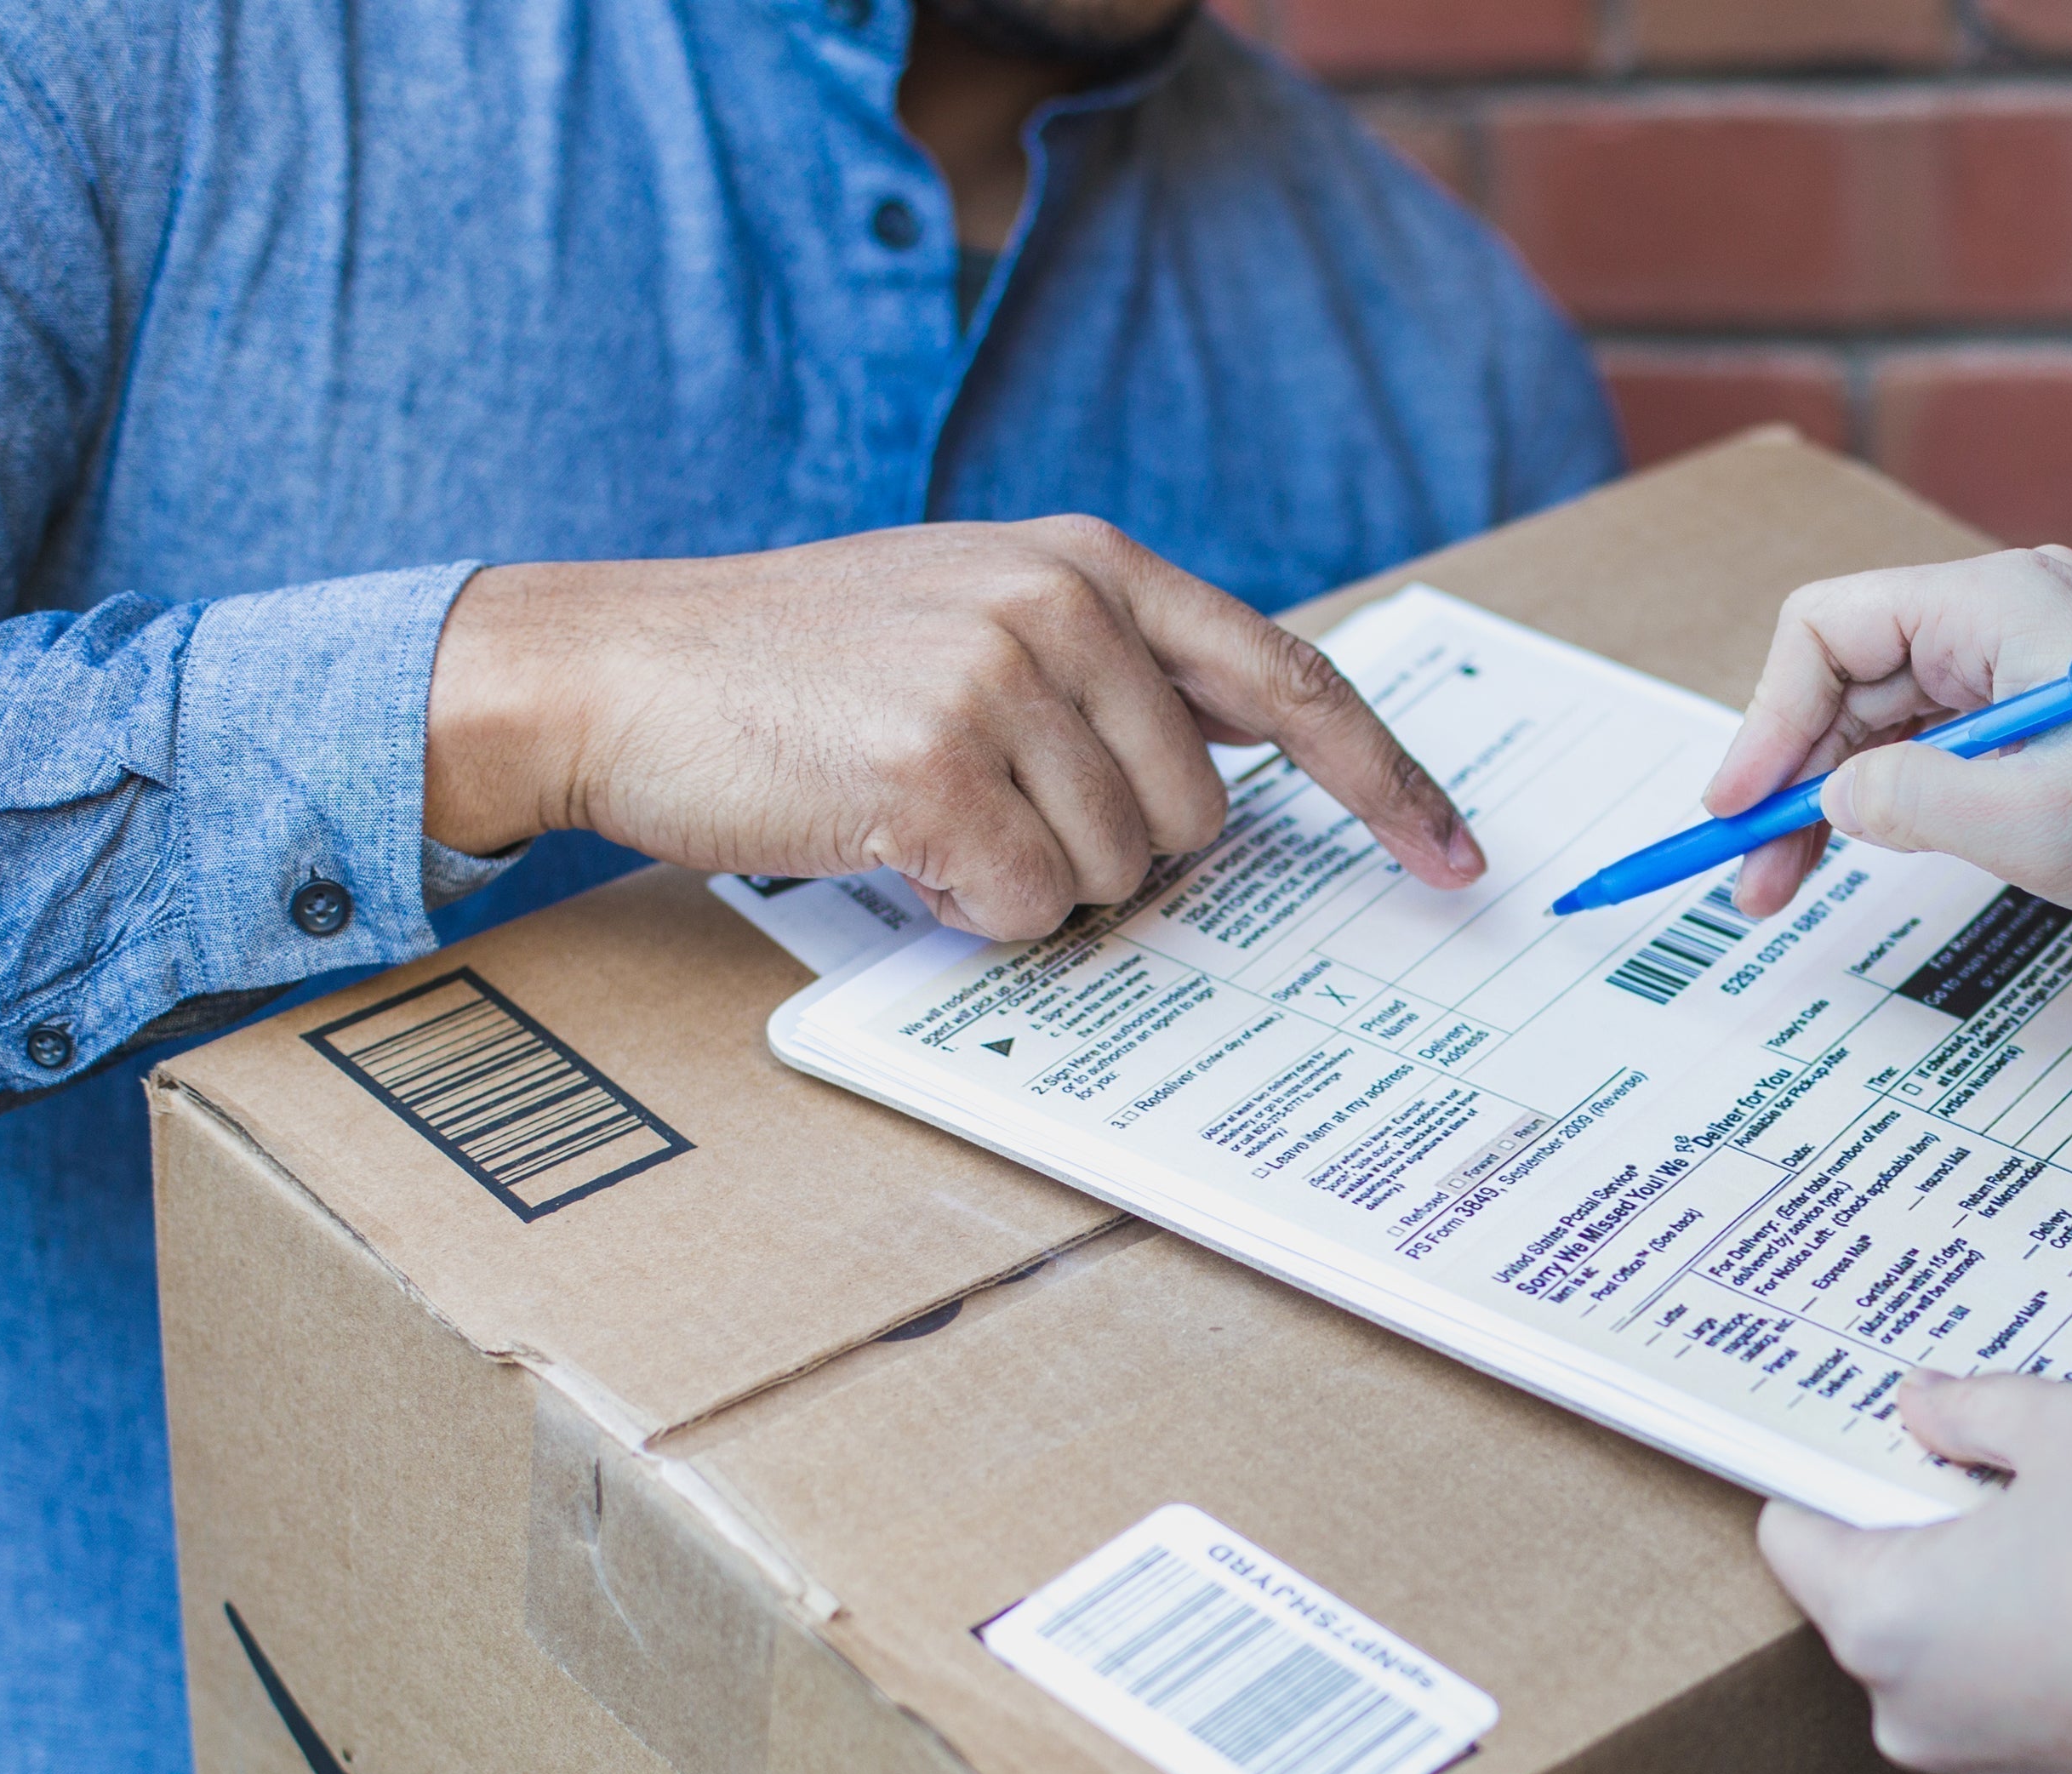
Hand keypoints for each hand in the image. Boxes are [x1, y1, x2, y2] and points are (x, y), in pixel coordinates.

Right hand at [424, 517, 1484, 938]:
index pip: (1290, 681)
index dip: (1385, 781)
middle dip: (1110, 855)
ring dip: (1027, 884)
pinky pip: (1025, 910)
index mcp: (1091, 564)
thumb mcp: (974, 616)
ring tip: (922, 813)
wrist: (617, 666)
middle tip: (991, 815)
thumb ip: (1108, 675)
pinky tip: (890, 845)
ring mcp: (999, 681)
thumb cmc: (797, 667)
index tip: (1454, 853)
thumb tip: (1228, 792)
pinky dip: (967, 912)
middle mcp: (1062, 606)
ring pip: (1115, 875)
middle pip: (1197, 821)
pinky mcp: (934, 767)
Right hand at [1701, 547, 2071, 918]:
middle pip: (1850, 675)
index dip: (1765, 720)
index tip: (1737, 809)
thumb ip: (1908, 801)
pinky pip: (1943, 732)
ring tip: (1791, 883)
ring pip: (1891, 711)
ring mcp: (2034, 653)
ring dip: (1834, 792)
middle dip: (1790, 773)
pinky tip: (1873, 848)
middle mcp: (2008, 608)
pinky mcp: (2057, 701)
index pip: (1827, 631)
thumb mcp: (2029, 820)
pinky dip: (1896, 789)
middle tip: (1751, 877)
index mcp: (1994, 604)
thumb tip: (1835, 799)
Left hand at [1759, 1372, 2071, 1773]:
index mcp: (1884, 1620)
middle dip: (1935, 1534)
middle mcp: (1910, 1715)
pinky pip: (2022, 1706)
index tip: (1887, 1442)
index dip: (1838, 1474)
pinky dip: (2052, 1659)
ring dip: (1999, 1600)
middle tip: (2017, 1478)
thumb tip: (1924, 1402)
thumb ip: (1978, 1407)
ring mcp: (1984, 1769)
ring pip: (1956, 1656)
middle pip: (1879, 1597)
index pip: (1795, 1536)